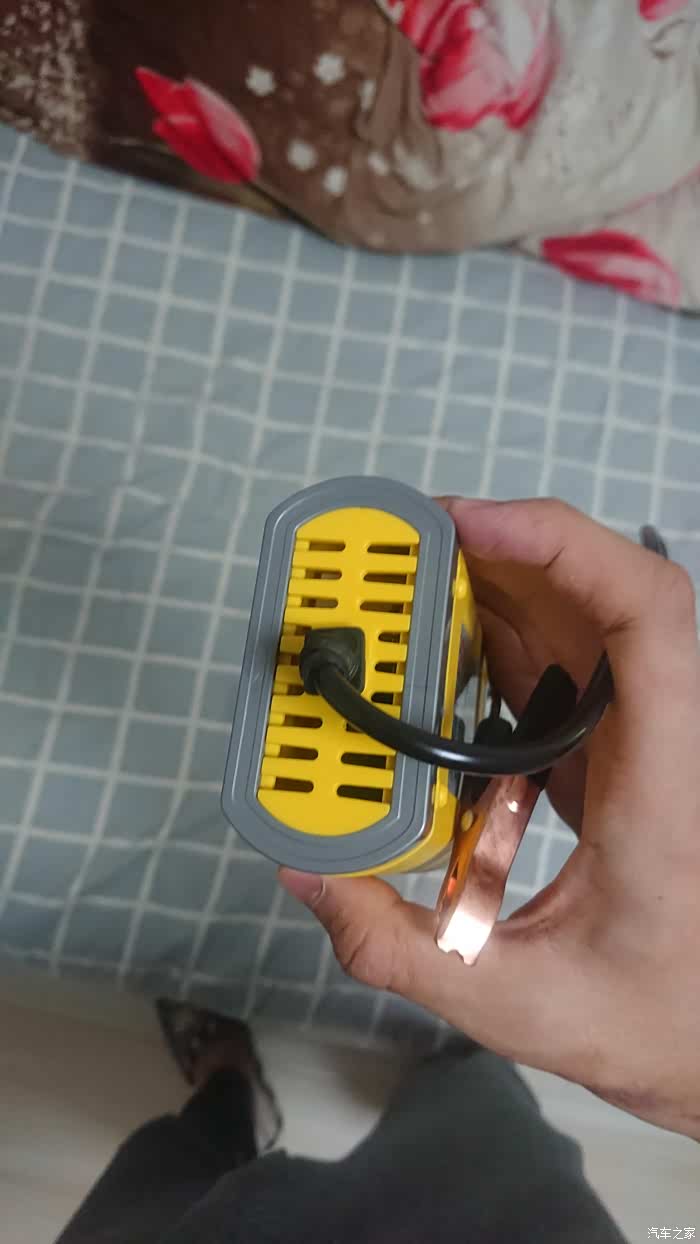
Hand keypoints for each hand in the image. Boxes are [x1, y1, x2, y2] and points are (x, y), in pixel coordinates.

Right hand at [280, 499, 699, 1138]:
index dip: (562, 545)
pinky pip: (556, 659)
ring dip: (488, 588)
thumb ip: (399, 946)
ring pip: (574, 618)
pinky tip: (430, 657)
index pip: (646, 616)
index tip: (469, 524)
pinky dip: (491, 637)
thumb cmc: (649, 1019)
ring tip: (400, 591)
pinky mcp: (610, 746)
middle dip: (494, 553)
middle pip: (595, 594)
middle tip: (393, 552)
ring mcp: (638, 735)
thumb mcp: (515, 1000)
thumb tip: (308, 874)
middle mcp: (660, 736)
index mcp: (663, 782)